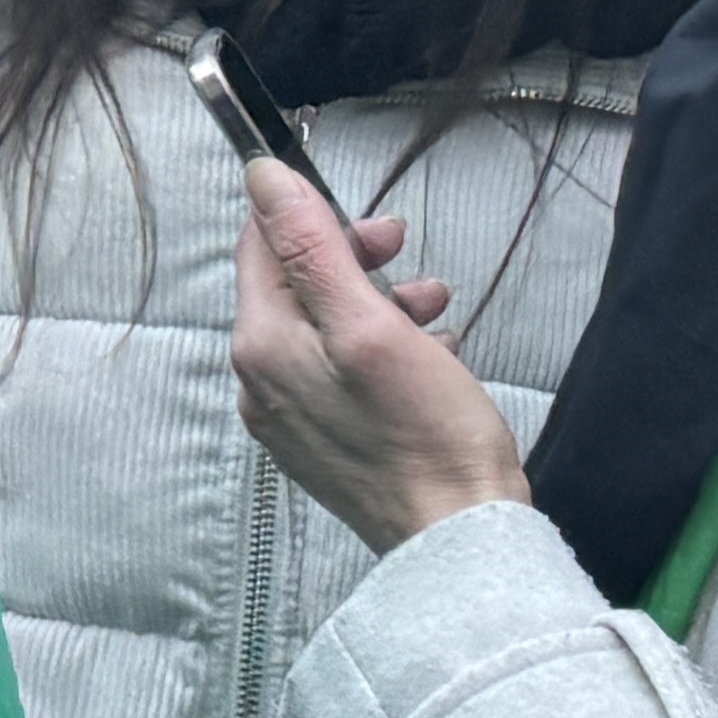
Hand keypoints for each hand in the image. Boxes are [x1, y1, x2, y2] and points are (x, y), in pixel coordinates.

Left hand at [226, 159, 523, 554]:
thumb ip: (313, 248)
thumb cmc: (425, 431)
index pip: (259, 248)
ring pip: (327, 328)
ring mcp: (293, 419)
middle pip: (294, 288)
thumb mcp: (371, 323)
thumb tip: (261, 176)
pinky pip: (344, 372)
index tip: (372, 216)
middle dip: (352, 258)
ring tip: (436, 303)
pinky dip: (385, 348)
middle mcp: (261, 384)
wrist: (458, 541)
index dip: (310, 215)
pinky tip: (434, 355)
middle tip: (406, 249)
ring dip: (379, 301)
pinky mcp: (328, 444)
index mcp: (261, 347)